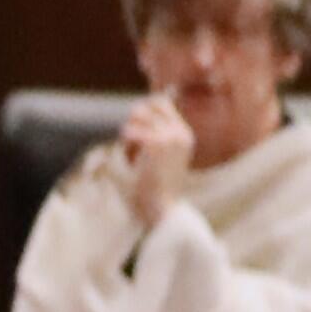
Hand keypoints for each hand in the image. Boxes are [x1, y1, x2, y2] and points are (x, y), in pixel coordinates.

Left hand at [112, 95, 194, 227]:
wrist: (161, 208)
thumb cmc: (155, 187)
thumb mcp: (158, 157)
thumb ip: (152, 134)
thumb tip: (137, 110)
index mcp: (184, 134)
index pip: (161, 103)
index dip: (143, 113)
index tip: (138, 136)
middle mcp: (180, 132)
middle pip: (148, 106)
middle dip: (135, 121)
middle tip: (133, 145)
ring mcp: (169, 136)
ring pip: (137, 117)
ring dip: (129, 135)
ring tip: (134, 156)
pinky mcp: (155, 143)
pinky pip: (129, 132)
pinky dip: (126, 147)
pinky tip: (133, 162)